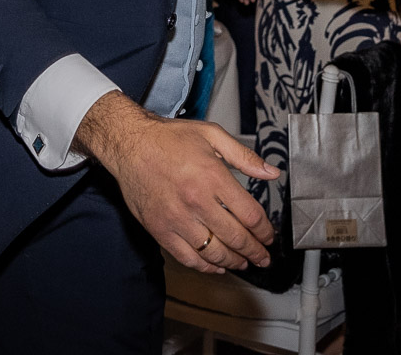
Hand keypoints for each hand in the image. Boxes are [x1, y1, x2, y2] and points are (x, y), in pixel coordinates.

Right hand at [78, 93, 276, 274]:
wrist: (129, 144)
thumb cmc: (168, 138)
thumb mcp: (211, 135)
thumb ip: (244, 155)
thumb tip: (271, 173)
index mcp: (212, 176)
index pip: (249, 215)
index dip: (264, 231)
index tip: (268, 235)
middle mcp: (196, 200)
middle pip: (235, 237)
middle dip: (255, 251)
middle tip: (263, 257)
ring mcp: (177, 218)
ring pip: (214, 252)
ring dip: (234, 262)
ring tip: (244, 263)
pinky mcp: (160, 229)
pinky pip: (187, 257)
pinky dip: (205, 266)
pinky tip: (216, 266)